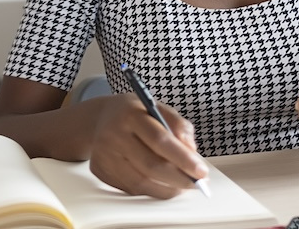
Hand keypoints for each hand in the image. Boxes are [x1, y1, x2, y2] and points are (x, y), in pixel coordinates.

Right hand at [87, 93, 209, 198]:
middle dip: (179, 179)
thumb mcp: (157, 107)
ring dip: (167, 189)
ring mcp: (105, 156)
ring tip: (183, 185)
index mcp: (131, 115)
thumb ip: (178, 126)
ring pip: (141, 183)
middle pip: (151, 166)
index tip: (202, 171)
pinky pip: (132, 189)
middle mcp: (115, 136)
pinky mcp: (101, 172)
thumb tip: (192, 153)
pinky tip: (164, 186)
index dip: (183, 158)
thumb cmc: (134, 113)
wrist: (97, 119)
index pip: (160, 140)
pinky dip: (152, 190)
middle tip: (198, 184)